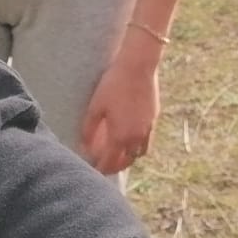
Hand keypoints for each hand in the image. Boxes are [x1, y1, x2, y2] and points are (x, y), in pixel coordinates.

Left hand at [79, 44, 160, 175]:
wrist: (138, 66)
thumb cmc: (113, 84)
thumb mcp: (96, 106)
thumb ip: (89, 129)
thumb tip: (84, 146)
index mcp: (120, 136)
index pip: (110, 163)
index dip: (100, 169)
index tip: (92, 170)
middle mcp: (136, 137)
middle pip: (127, 162)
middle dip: (115, 167)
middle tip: (104, 165)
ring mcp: (148, 129)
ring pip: (139, 153)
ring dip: (129, 157)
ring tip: (118, 153)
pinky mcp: (154, 119)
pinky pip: (147, 140)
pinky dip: (138, 145)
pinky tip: (130, 136)